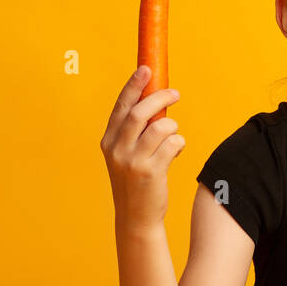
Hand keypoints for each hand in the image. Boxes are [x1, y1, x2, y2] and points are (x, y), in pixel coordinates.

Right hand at [100, 66, 183, 229]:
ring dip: (172, 126)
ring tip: (172, 135)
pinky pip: (173, 144)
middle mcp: (117, 149)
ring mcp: (132, 161)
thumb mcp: (127, 154)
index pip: (121, 106)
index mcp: (108, 141)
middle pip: (141, 112)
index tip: (146, 69)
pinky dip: (178, 142)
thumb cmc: (136, 180)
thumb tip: (157, 100)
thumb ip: (136, 130)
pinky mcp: (151, 172)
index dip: (133, 85)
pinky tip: (175, 150)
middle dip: (160, 97)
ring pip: (160, 127)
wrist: (136, 216)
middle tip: (175, 93)